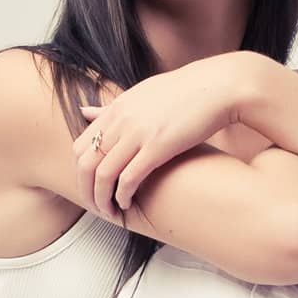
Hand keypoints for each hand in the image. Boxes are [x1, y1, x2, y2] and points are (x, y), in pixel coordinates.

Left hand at [71, 53, 243, 218]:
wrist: (218, 85)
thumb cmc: (184, 92)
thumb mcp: (140, 95)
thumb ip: (110, 108)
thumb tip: (82, 111)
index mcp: (116, 109)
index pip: (79, 146)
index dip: (80, 173)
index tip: (91, 187)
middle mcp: (121, 120)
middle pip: (85, 163)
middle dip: (86, 191)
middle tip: (95, 207)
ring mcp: (138, 132)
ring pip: (104, 174)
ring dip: (102, 199)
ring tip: (110, 211)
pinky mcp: (158, 146)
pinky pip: (129, 178)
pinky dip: (123, 196)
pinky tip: (128, 204)